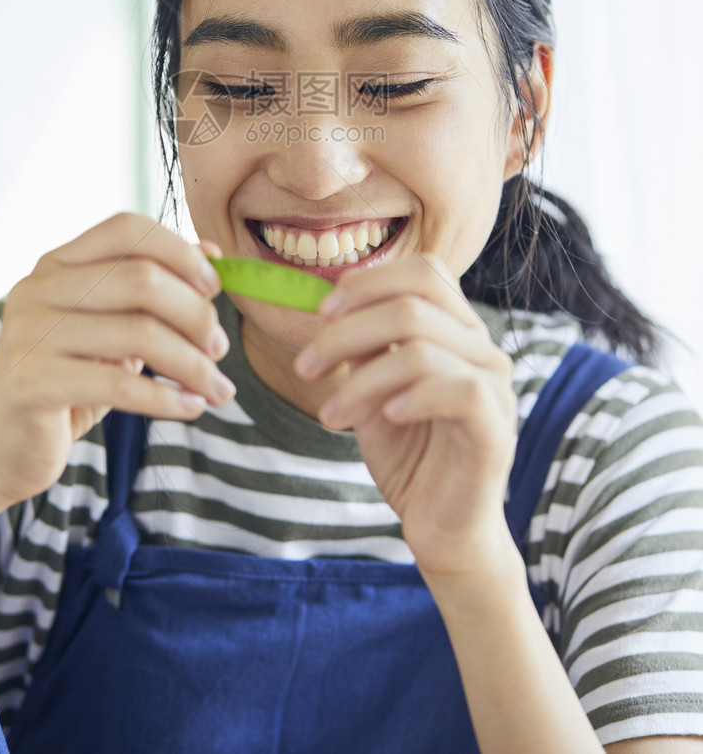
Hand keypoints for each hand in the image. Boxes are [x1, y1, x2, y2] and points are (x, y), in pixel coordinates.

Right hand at [0, 213, 231, 510]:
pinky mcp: (31, 382)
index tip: (216, 287)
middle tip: (220, 349)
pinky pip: (119, 384)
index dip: (180, 251)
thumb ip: (151, 290)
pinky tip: (192, 406)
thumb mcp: (110, 329)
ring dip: (193, 364)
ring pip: (139, 333)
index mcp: (57, 264)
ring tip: (218, 388)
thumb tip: (212, 251)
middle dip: (197, 314)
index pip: (126, 229)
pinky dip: (167, 397)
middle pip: (142, 278)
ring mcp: (30, 333)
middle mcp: (38, 288)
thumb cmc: (66, 382)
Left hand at [294, 253, 517, 580]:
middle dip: (346, 331)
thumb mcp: (372, 392)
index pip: (424, 272)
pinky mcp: (496, 425)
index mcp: (457, 331)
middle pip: (413, 304)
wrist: (442, 529)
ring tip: (330, 414)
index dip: (369, 282)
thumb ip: (364, 348)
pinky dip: (410, 396)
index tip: (323, 312)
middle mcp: (482, 348)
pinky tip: (385, 417)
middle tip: (305, 366)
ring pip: (420, 348)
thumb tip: (331, 307)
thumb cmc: (410, 457)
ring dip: (360, 379)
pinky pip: (457, 389)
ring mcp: (495, 385)